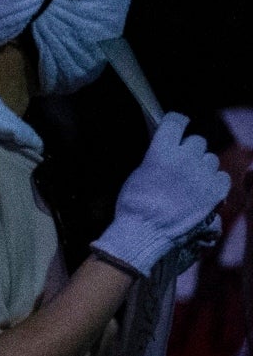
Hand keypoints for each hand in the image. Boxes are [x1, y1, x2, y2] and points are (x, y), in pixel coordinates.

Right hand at [97, 114, 227, 277]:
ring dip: (202, 166)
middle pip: (197, 141)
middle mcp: (185, 159)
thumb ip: (156, 157)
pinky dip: (213, 182)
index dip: (176, 122)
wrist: (145, 233)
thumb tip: (167, 151)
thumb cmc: (134, 206)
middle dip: (189, 150)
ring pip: (210, 159)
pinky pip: (222, 177)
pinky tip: (202, 190)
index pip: (176, 122)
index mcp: (162, 151)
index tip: (176, 125)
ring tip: (191, 182)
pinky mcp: (215, 192)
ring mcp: (203, 175)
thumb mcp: (138, 174)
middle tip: (181, 164)